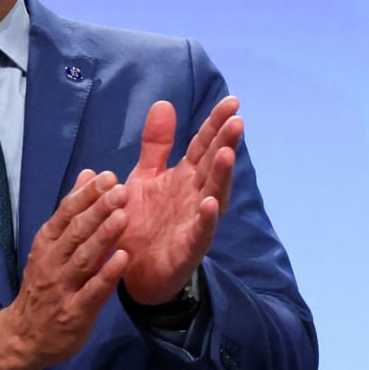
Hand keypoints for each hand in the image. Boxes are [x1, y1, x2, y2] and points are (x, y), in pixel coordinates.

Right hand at [0, 170, 129, 369]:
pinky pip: (92, 291)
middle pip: (75, 233)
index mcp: (46, 245)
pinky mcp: (74, 312)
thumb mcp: (49, 247)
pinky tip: (123, 259)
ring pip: (83, 259)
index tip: (107, 177)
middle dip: (98, 210)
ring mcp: (62, 288)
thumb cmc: (43, 289)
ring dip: (103, 237)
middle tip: (120, 190)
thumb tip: (87, 175)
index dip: (86, 195)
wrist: (23, 337)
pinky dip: (107, 275)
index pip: (64, 214)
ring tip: (123, 216)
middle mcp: (51, 263)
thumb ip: (70, 213)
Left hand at [116, 97, 240, 304]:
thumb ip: (156, 144)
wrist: (131, 268)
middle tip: (237, 120)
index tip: (231, 101)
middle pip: (213, 166)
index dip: (215, 124)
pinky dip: (206, 219)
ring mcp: (195, 222)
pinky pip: (200, 232)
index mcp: (184, 178)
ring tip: (226, 154)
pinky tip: (211, 204)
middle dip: (225, 143)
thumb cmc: (143, 220)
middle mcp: (195, 196)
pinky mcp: (188, 248)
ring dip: (221, 176)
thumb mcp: (145, 177)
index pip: (203, 145)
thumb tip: (164, 104)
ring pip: (213, 195)